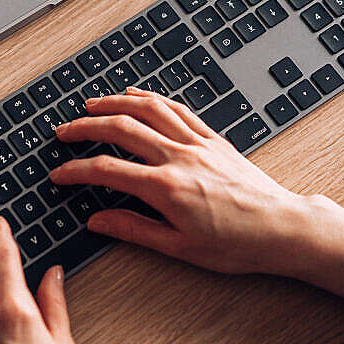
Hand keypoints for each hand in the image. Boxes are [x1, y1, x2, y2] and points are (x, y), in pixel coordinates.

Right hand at [49, 88, 343, 304]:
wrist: (283, 228)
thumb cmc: (238, 244)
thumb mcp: (180, 248)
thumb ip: (133, 229)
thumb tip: (98, 221)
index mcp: (167, 187)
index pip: (107, 170)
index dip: (76, 170)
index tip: (60, 173)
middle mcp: (179, 157)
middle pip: (121, 129)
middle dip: (85, 127)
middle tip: (64, 131)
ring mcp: (197, 142)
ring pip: (148, 109)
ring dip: (115, 103)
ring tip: (91, 105)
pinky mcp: (213, 138)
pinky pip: (177, 108)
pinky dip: (152, 98)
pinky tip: (138, 96)